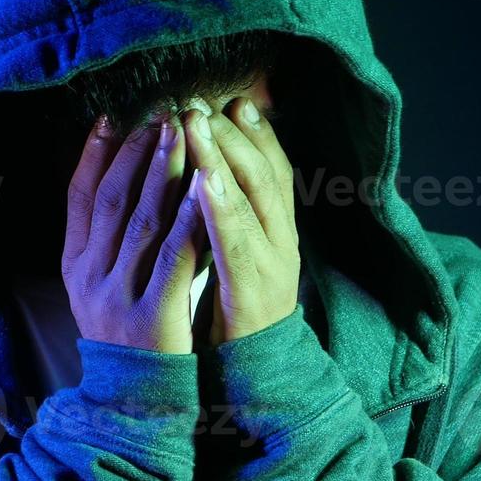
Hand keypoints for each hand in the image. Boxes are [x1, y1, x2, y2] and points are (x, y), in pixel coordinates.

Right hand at [62, 116, 208, 352]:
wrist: (134, 402)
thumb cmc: (128, 333)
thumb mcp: (101, 286)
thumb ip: (106, 240)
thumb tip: (122, 178)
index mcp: (75, 266)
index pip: (80, 197)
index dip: (95, 154)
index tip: (114, 116)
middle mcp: (90, 277)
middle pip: (112, 200)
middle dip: (137, 151)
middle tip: (161, 111)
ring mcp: (118, 297)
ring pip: (143, 220)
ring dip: (164, 172)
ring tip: (182, 132)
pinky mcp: (152, 316)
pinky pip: (174, 257)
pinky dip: (189, 218)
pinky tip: (205, 188)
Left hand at [181, 99, 299, 344]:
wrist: (254, 379)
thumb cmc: (235, 312)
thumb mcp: (236, 256)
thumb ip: (231, 219)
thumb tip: (211, 171)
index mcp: (277, 233)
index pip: (272, 171)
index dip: (257, 134)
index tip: (234, 100)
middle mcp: (281, 243)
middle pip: (263, 175)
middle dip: (232, 135)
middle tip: (202, 101)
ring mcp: (272, 267)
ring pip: (253, 201)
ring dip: (223, 158)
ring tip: (198, 124)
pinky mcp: (253, 294)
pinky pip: (236, 246)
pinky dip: (221, 210)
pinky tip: (204, 183)